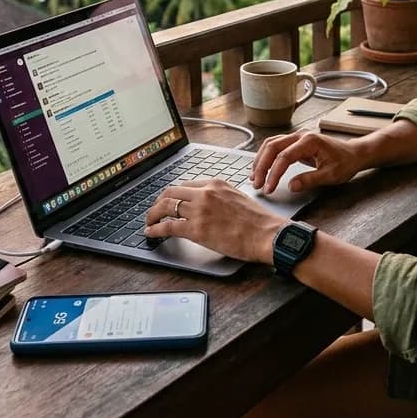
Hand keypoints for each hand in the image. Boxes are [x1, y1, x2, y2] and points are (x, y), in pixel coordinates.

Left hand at [144, 179, 283, 263]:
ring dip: (153, 214)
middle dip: (159, 202)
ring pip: (165, 207)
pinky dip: (156, 229)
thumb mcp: (238, 197)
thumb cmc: (258, 220)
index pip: (186, 185)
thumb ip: (220, 197)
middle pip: (171, 192)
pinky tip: (151, 232)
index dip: (173, 194)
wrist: (266, 233)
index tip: (169, 201)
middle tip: (155, 210)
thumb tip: (209, 205)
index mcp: (216, 184)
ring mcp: (199, 210)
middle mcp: (205, 193)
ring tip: (149, 221)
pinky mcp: (196, 229)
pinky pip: (168, 226)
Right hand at [252, 130, 364, 194]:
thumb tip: (291, 186)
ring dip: (260, 160)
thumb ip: (310, 180)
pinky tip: (261, 169)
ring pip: (271, 144)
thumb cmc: (345, 163)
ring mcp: (297, 137)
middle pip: (273, 147)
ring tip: (255, 177)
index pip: (284, 157)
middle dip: (261, 166)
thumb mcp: (331, 175)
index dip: (274, 174)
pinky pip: (275, 147)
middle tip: (256, 184)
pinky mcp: (295, 142)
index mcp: (310, 141)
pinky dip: (266, 157)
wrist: (353, 154)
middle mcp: (301, 136)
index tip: (268, 188)